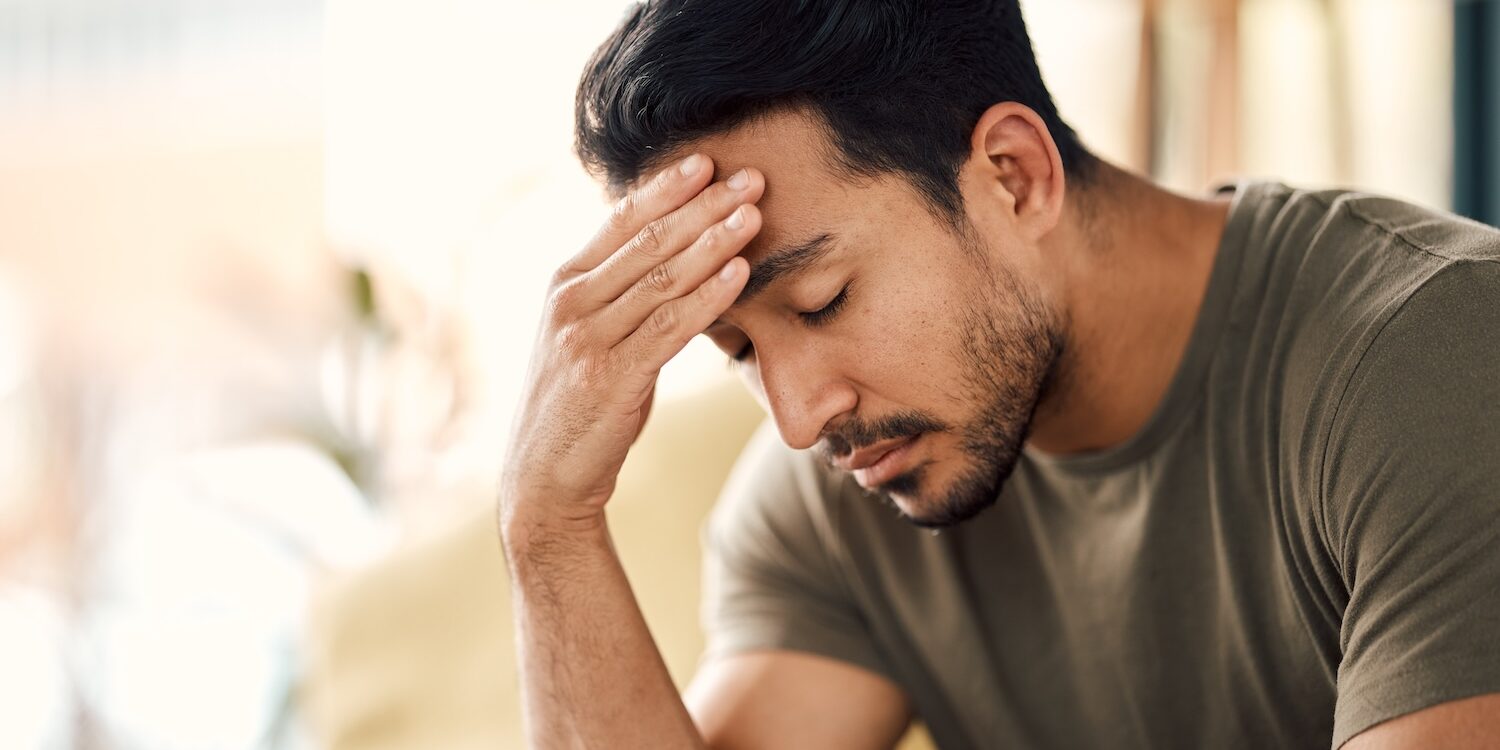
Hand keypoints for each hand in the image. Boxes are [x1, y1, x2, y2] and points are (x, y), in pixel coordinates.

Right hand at [499, 154, 763, 540]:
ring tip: (754, 214)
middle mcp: (571, 302)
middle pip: (648, 241)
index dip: (667, 188)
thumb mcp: (590, 335)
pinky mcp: (610, 377)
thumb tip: (672, 254)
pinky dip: (707, 297)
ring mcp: (588, 338)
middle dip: (703, 205)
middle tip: (750, 177)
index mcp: (566, 284)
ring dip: (713, 242)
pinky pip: (669, 327)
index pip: (621, 221)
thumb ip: (620, 294)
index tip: (708, 160)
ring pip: (662, 278)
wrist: (544, 475)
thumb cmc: (579, 402)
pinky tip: (739, 273)